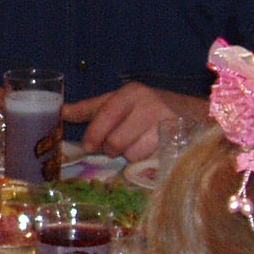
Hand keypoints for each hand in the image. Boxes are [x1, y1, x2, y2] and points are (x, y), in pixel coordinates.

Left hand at [66, 84, 204, 161]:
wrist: (193, 114)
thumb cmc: (147, 108)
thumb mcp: (120, 102)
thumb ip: (91, 109)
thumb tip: (60, 112)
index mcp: (130, 93)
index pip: (105, 114)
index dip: (94, 134)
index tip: (88, 147)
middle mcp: (148, 104)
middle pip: (115, 141)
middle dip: (111, 148)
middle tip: (114, 145)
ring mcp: (165, 123)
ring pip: (132, 154)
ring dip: (130, 155)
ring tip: (138, 143)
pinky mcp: (176, 141)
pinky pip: (149, 161)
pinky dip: (146, 159)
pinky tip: (151, 149)